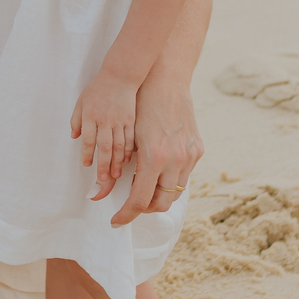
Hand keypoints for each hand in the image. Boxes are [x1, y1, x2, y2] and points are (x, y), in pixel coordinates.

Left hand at [72, 70, 137, 199]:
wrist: (120, 74)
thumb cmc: (98, 88)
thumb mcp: (81, 101)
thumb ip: (76, 119)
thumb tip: (74, 137)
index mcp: (90, 115)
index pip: (88, 139)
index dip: (87, 154)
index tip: (87, 165)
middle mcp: (105, 119)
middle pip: (104, 146)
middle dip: (103, 165)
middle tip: (103, 179)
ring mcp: (119, 120)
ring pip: (118, 145)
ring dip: (117, 162)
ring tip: (115, 175)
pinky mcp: (131, 119)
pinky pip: (129, 138)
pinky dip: (128, 151)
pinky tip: (127, 160)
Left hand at [109, 69, 203, 228]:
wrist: (166, 78)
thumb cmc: (140, 103)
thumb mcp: (126, 136)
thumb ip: (116, 166)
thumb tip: (100, 191)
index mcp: (154, 156)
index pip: (140, 201)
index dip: (126, 214)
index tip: (115, 220)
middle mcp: (176, 160)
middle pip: (161, 204)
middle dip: (143, 209)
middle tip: (128, 205)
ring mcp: (190, 155)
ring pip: (175, 192)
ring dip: (158, 196)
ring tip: (141, 187)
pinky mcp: (198, 149)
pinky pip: (184, 175)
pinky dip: (170, 180)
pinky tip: (157, 172)